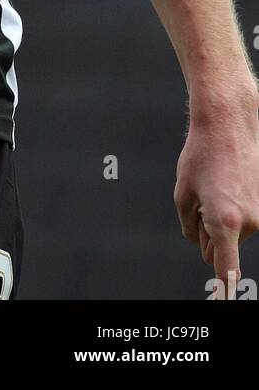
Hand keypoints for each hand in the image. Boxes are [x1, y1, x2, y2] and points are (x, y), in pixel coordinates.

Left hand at [174, 98, 258, 297]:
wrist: (229, 126)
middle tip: (201, 197)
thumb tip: (200, 244)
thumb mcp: (182, 193)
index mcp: (224, 222)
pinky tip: (225, 182)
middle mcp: (247, 223)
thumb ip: (189, 227)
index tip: (221, 304)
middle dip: (206, 232)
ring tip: (214, 185)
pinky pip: (240, 220)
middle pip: (219, 247)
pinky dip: (230, 208)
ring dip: (218, 217)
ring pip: (230, 233)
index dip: (223, 292)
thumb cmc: (201, 157)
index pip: (225, 270)